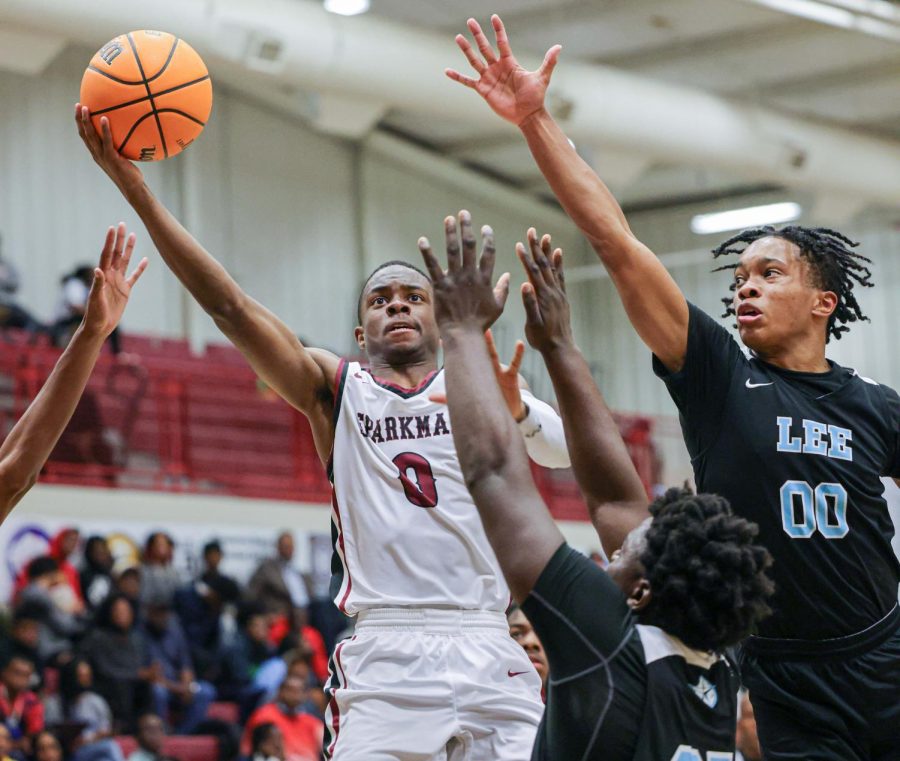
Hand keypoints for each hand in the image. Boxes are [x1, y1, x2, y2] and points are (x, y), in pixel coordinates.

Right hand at [75, 104, 144, 196]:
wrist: (133, 188)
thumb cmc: (130, 173)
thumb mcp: (124, 158)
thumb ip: (122, 147)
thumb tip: (130, 133)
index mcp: (97, 153)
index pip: (85, 136)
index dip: (80, 124)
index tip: (79, 110)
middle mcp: (97, 154)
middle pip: (84, 134)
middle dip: (79, 119)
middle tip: (78, 105)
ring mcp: (103, 156)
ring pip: (91, 136)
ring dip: (87, 121)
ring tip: (86, 108)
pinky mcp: (111, 158)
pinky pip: (107, 141)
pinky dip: (104, 130)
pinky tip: (105, 118)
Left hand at [82, 223, 147, 337]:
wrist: (100, 326)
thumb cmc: (94, 314)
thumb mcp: (96, 299)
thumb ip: (97, 283)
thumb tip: (97, 269)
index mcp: (103, 275)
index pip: (106, 254)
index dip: (109, 241)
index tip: (112, 228)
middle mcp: (110, 275)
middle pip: (116, 253)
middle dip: (119, 239)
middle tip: (122, 224)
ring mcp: (118, 282)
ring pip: (125, 261)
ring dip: (129, 249)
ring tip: (133, 235)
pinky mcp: (125, 290)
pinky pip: (134, 276)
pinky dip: (140, 268)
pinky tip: (145, 260)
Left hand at [418, 210, 508, 330]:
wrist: (463, 334)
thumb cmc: (481, 323)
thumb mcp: (497, 306)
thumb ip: (503, 289)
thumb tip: (508, 275)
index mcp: (485, 279)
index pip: (488, 253)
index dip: (488, 238)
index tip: (485, 228)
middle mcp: (470, 275)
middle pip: (470, 246)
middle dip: (467, 228)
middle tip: (464, 213)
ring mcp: (454, 279)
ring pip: (453, 251)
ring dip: (450, 233)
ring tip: (449, 219)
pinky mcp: (440, 285)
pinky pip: (432, 266)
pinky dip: (427, 252)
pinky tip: (422, 240)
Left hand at [429, 330, 526, 419]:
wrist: (506, 413)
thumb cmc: (486, 403)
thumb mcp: (466, 400)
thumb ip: (448, 399)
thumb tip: (429, 397)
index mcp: (473, 372)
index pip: (461, 358)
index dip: (453, 349)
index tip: (442, 338)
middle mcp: (484, 368)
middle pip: (476, 352)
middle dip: (471, 340)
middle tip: (463, 326)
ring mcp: (498, 370)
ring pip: (493, 354)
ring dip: (490, 343)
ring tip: (487, 330)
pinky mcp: (510, 376)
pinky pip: (515, 363)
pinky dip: (518, 353)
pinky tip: (519, 343)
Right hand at [446, 15, 561, 126]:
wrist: (527, 115)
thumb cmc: (535, 97)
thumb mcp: (542, 77)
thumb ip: (549, 62)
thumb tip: (558, 46)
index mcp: (510, 62)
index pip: (502, 42)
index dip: (499, 30)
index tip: (494, 17)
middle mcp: (497, 68)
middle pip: (485, 47)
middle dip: (478, 34)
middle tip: (470, 20)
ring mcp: (489, 78)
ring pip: (475, 60)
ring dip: (466, 49)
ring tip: (458, 37)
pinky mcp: (483, 90)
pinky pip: (468, 81)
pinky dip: (458, 77)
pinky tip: (447, 71)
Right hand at [517, 229, 573, 353]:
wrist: (560, 347)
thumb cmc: (542, 339)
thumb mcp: (532, 324)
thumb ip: (530, 304)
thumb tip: (525, 285)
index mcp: (542, 297)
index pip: (533, 272)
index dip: (526, 257)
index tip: (519, 244)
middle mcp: (552, 292)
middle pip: (543, 265)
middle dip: (536, 247)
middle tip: (532, 231)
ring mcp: (558, 293)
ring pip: (552, 267)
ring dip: (548, 251)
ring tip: (545, 236)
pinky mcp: (562, 297)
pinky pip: (561, 276)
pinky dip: (559, 263)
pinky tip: (558, 253)